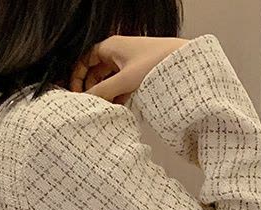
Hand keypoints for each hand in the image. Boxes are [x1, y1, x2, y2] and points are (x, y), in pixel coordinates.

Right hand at [70, 36, 188, 103]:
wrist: (184, 64)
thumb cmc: (157, 63)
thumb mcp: (125, 79)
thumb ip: (104, 91)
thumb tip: (87, 101)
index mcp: (111, 47)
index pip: (85, 60)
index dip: (77, 76)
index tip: (76, 93)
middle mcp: (117, 53)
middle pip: (95, 72)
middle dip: (91, 88)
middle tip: (88, 106)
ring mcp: (128, 64)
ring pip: (108, 80)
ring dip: (105, 95)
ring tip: (102, 111)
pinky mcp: (137, 75)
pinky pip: (121, 87)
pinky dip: (117, 97)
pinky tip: (116, 110)